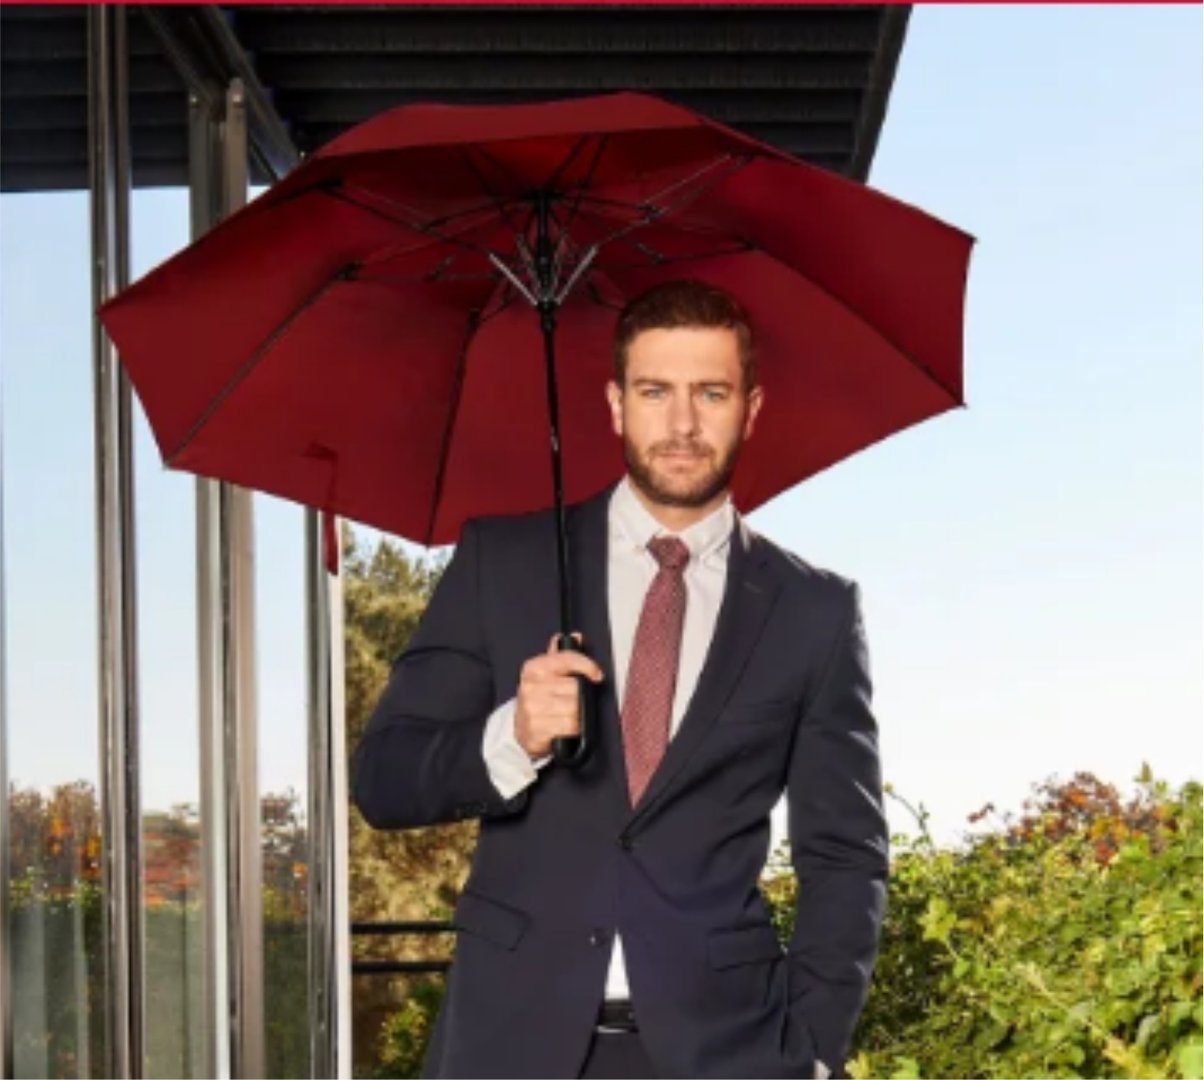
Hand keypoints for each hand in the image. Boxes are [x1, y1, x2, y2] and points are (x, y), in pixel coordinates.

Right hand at [514, 633, 603, 759]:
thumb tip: (576, 637)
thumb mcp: (545, 674)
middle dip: (581, 696)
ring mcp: (531, 709)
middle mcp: (530, 687)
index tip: (596, 675)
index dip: (587, 666)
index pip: (567, 659)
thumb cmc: (538, 699)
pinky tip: (565, 726)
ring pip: (574, 709)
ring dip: (578, 715)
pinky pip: (569, 727)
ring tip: (570, 714)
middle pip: (575, 688)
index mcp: (534, 668)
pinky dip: (574, 728)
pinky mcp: (536, 730)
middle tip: (576, 700)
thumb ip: (561, 655)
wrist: (520, 729)